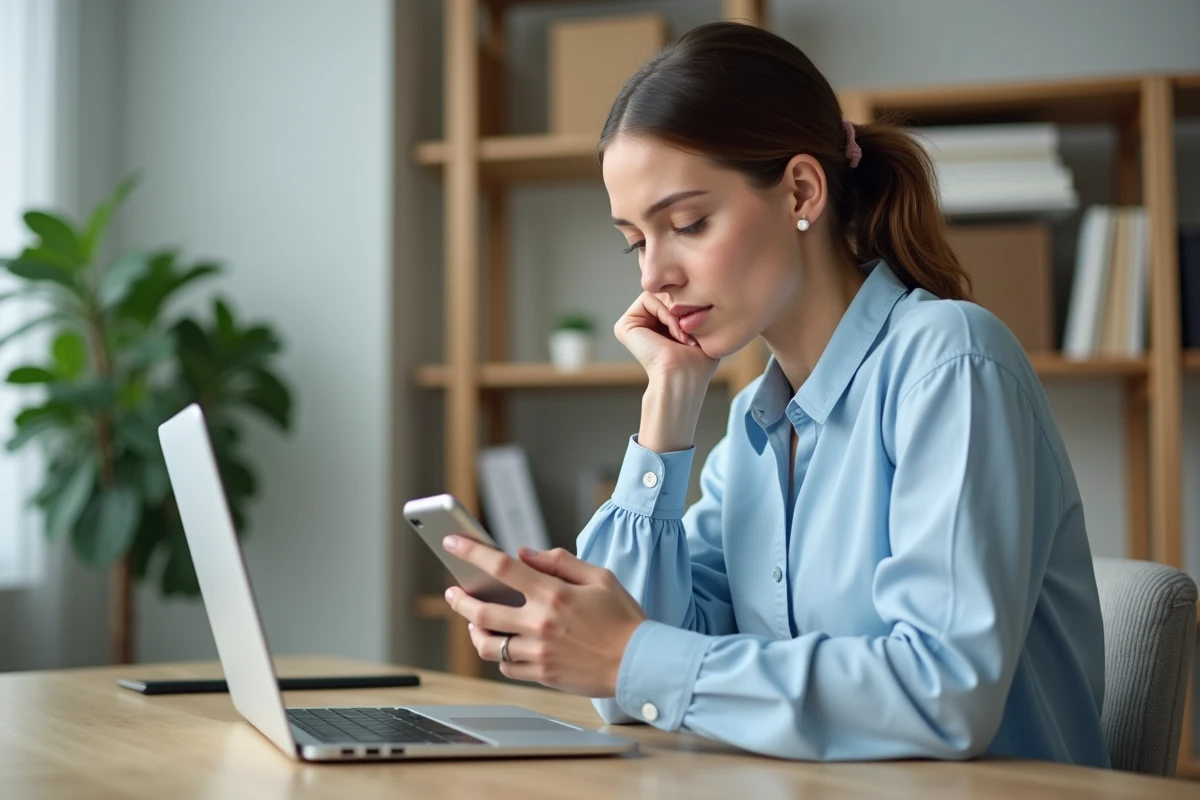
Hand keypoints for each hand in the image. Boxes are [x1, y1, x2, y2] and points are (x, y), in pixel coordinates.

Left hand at [441, 536, 645, 697]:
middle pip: (481, 612)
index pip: (501, 567)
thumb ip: (560, 562)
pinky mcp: (543, 675)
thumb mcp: (600, 578)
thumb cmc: (623, 619)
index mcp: (553, 594)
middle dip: (459, 600)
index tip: (452, 543)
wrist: (640, 663)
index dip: (472, 552)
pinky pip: (506, 667)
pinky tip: (502, 644)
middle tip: (453, 592)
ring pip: (487, 645)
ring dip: (473, 631)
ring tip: (472, 622)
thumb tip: (525, 553)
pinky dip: (499, 655)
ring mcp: (538, 653)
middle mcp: (540, 624)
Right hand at [614, 292, 718, 386]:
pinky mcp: (624, 325)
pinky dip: (665, 312)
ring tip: (683, 335)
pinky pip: (648, 298)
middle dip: (682, 307)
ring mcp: (632, 325)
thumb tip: (695, 288)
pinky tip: (674, 332)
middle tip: (691, 332)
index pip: (673, 298)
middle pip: (665, 294)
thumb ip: (694, 309)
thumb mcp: (700, 329)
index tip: (699, 327)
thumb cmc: (697, 362)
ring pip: (658, 295)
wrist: (684, 376)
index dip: (689, 304)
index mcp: (657, 328)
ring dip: (675, 312)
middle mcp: (642, 326)